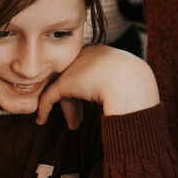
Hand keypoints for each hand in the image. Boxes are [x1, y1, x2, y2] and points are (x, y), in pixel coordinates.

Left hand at [36, 45, 159, 127]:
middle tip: (78, 120)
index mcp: (104, 53)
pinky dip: (44, 109)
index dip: (88, 90)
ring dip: (63, 107)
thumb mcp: (130, 83)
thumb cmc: (136, 87)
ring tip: (66, 123)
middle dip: (76, 101)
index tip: (89, 106)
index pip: (89, 70)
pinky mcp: (64, 83)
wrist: (130, 83)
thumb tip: (120, 97)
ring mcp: (74, 68)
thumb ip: (120, 86)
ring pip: (62, 88)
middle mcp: (87, 56)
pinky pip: (49, 96)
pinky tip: (41, 120)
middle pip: (76, 78)